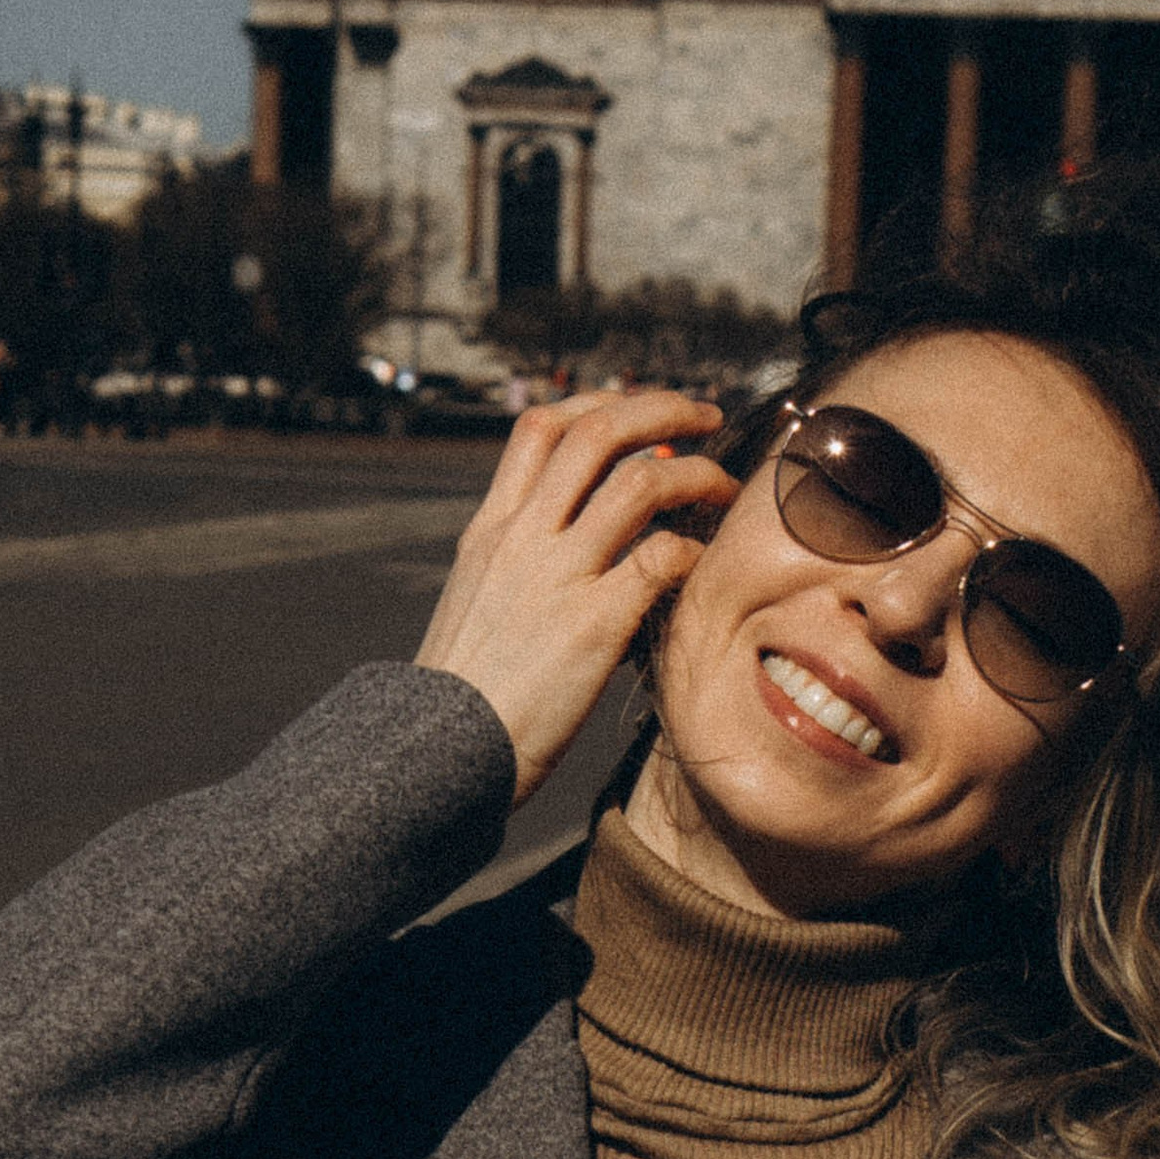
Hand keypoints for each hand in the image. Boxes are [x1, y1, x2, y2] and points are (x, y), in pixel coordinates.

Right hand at [415, 390, 735, 802]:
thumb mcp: (475, 601)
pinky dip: (696, 551)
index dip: (599, 404)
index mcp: (491, 529)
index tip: (640, 413)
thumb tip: (567, 536)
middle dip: (662, 410)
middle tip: (704, 416)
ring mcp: (558, 576)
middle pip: (598, 432)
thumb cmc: (465, 693)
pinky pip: (663, 558)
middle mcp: (522, 537)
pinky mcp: (593, 624)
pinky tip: (706, 565)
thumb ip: (516, 559)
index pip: (542, 426)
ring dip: (696, 474)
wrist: (437, 754)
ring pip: (641, 482)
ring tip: (722, 488)